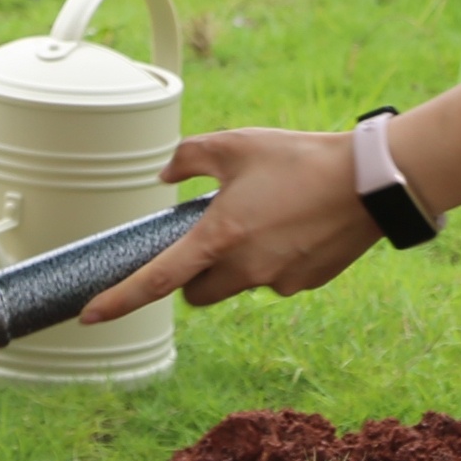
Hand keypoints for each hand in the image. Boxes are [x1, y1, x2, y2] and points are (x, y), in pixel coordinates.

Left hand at [81, 127, 376, 320]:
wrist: (370, 182)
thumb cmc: (300, 159)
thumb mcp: (237, 144)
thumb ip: (190, 157)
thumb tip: (166, 175)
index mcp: (219, 237)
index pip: (158, 280)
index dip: (119, 300)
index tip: (90, 316)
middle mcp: (244, 269)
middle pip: (197, 293)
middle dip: (193, 275)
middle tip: (212, 235)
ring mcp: (276, 282)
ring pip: (237, 284)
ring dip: (237, 263)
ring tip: (267, 217)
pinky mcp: (304, 284)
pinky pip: (274, 278)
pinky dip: (273, 259)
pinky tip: (295, 225)